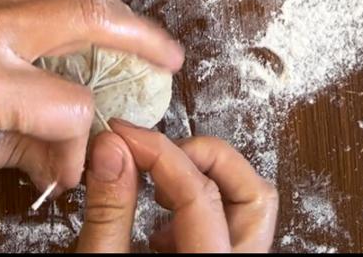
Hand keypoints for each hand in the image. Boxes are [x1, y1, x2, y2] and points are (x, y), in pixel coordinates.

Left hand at [0, 0, 183, 203]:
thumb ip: (19, 149)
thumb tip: (73, 155)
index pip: (69, 104)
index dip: (87, 134)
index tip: (86, 150)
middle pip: (87, 18)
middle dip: (140, 36)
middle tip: (170, 54)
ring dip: (108, 2)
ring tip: (133, 25)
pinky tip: (72, 6)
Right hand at [77, 123, 277, 252]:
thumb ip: (109, 212)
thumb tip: (113, 149)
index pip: (198, 193)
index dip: (159, 152)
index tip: (125, 134)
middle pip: (253, 192)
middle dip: (205, 159)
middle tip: (160, 154)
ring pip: (249, 206)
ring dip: (207, 182)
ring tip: (162, 189)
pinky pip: (232, 227)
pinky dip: (202, 209)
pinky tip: (163, 224)